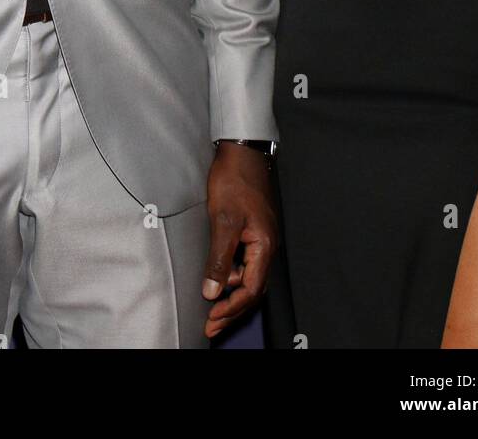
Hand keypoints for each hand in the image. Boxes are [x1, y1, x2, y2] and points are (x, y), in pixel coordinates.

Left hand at [202, 142, 277, 339]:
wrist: (242, 152)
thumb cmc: (236, 180)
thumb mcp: (223, 220)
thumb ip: (219, 258)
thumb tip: (213, 291)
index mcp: (264, 246)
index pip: (250, 290)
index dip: (232, 309)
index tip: (212, 320)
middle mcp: (267, 246)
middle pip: (252, 289)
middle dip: (232, 310)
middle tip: (212, 325)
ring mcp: (261, 238)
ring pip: (248, 277)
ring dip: (230, 294)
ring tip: (211, 304)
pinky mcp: (253, 231)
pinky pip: (245, 263)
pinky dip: (231, 275)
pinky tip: (218, 276)